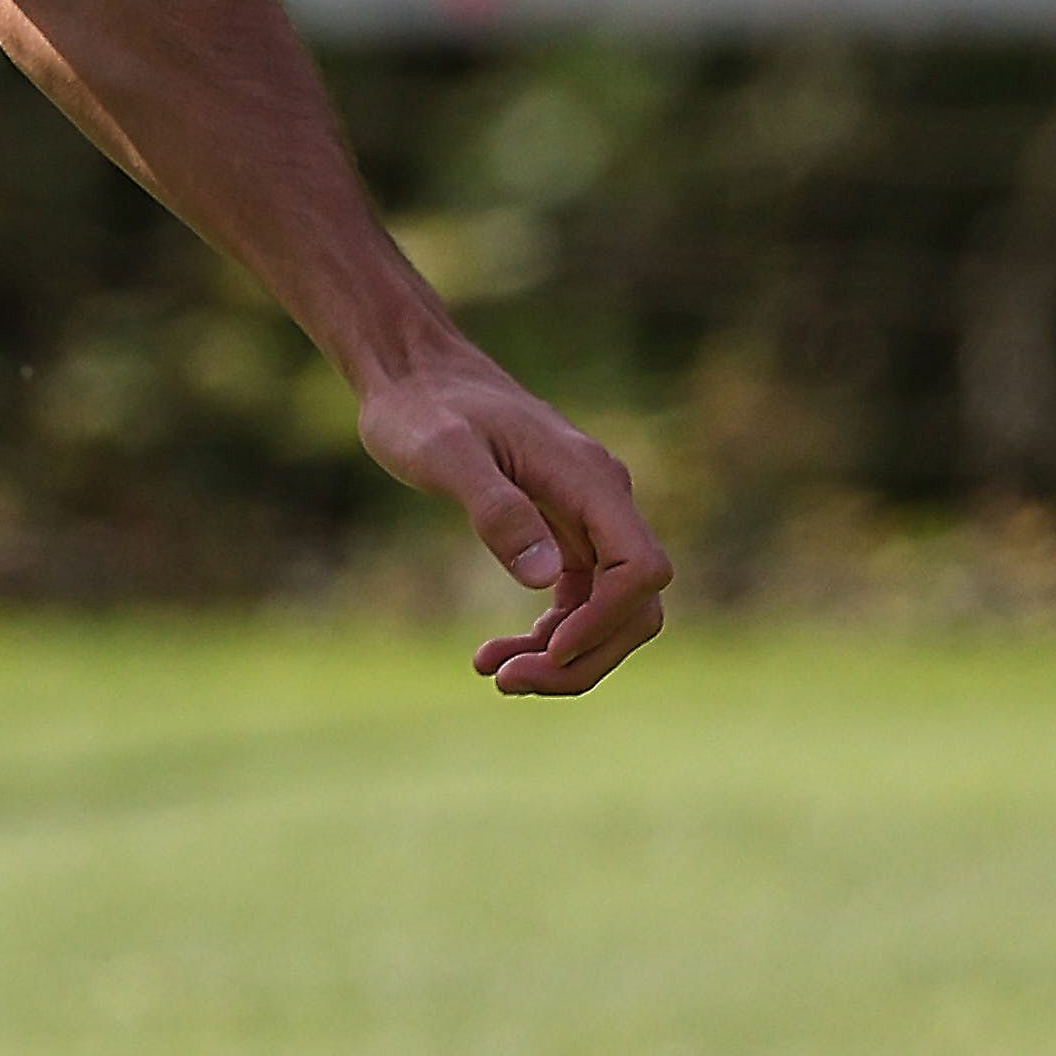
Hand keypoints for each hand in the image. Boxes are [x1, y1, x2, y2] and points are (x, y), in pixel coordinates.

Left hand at [351, 354, 669, 695]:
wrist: (414, 373)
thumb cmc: (422, 409)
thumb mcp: (445, 456)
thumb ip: (497, 511)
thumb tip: (545, 580)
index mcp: (589, 479)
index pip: (641, 569)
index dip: (604, 621)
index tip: (546, 650)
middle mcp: (602, 499)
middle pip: (638, 604)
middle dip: (584, 656)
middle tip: (507, 682)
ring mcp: (586, 516)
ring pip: (610, 610)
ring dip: (564, 656)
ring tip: (494, 674)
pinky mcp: (562, 530)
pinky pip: (577, 598)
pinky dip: (547, 634)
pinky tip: (492, 655)